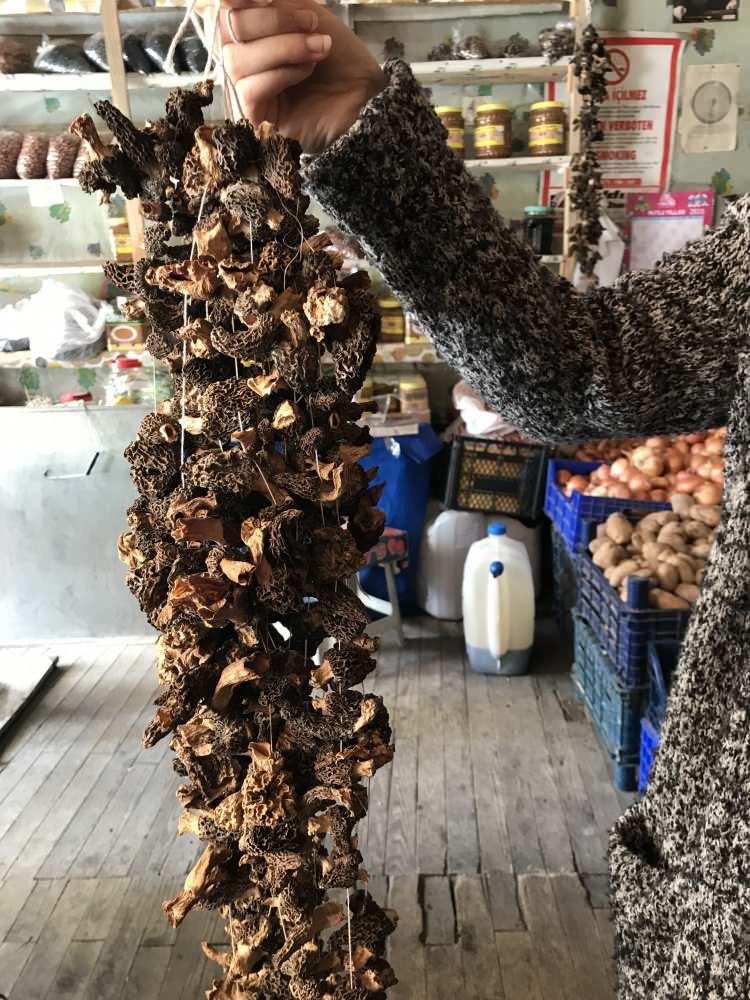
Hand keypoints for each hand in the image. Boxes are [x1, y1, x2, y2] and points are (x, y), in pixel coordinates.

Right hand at [219, 0, 386, 152]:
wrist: (366, 96)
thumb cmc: (340, 58)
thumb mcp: (308, 14)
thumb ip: (278, 1)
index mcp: (251, 28)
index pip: (226, 7)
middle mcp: (242, 56)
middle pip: (229, 29)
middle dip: (275, 21)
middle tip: (312, 22)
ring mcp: (247, 87)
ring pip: (237, 60)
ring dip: (285, 48)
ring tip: (319, 48)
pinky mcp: (257, 116)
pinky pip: (250, 89)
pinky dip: (282, 74)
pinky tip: (307, 72)